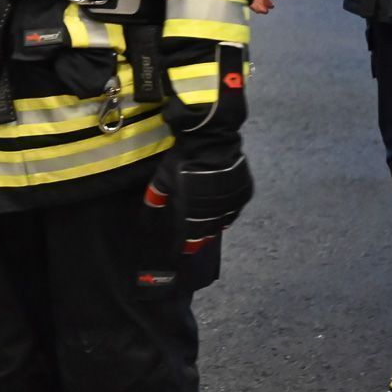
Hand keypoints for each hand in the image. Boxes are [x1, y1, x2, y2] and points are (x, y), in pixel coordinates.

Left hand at [145, 139, 252, 253]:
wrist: (211, 139)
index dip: (185, 245)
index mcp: (194, 211)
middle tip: (194, 241)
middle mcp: (215, 212)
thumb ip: (156, 196)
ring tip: (208, 229)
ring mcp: (231, 203)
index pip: (190, 236)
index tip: (181, 251)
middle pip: (208, 232)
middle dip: (199, 238)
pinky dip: (229, 214)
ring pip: (224, 223)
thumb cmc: (184, 159)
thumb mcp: (164, 176)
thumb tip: (148, 212)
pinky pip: (236, 210)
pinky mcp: (243, 193)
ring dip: (214, 227)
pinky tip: (223, 215)